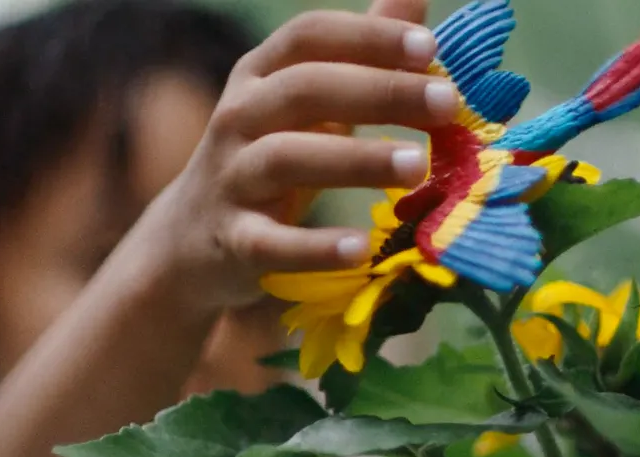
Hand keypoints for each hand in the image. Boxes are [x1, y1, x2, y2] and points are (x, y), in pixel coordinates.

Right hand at [116, 0, 455, 310]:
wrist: (192, 240)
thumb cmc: (269, 156)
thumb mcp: (306, 102)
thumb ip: (358, 54)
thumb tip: (413, 0)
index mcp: (261, 76)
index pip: (310, 36)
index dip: (368, 36)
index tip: (429, 48)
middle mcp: (240, 117)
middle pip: (305, 89)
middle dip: (380, 92)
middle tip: (447, 104)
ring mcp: (232, 178)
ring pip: (287, 157)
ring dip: (356, 160)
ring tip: (417, 166)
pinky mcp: (234, 240)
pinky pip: (272, 242)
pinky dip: (315, 246)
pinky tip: (362, 249)